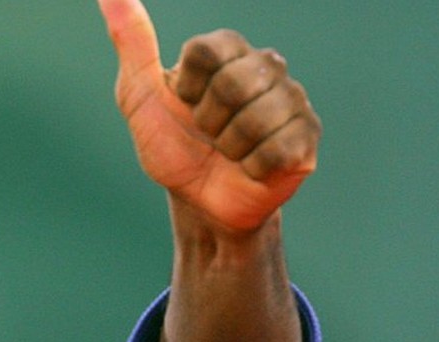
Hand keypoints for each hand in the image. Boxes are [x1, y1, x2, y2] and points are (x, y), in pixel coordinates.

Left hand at [97, 0, 319, 232]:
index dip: (188, 87)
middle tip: (207, 135)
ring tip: (229, 153)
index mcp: (227, 51)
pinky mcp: (307, 136)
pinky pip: (278, 149)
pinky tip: (252, 167)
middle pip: (235, 82)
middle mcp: (266, 66)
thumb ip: (131, 43)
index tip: (184, 103)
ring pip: (258, 118)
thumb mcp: (139, 97)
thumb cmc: (171, 146)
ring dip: (230, 147)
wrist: (197, 202)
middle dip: (208, 120)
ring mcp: (291, 99)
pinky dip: (253, 168)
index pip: (207, 49)